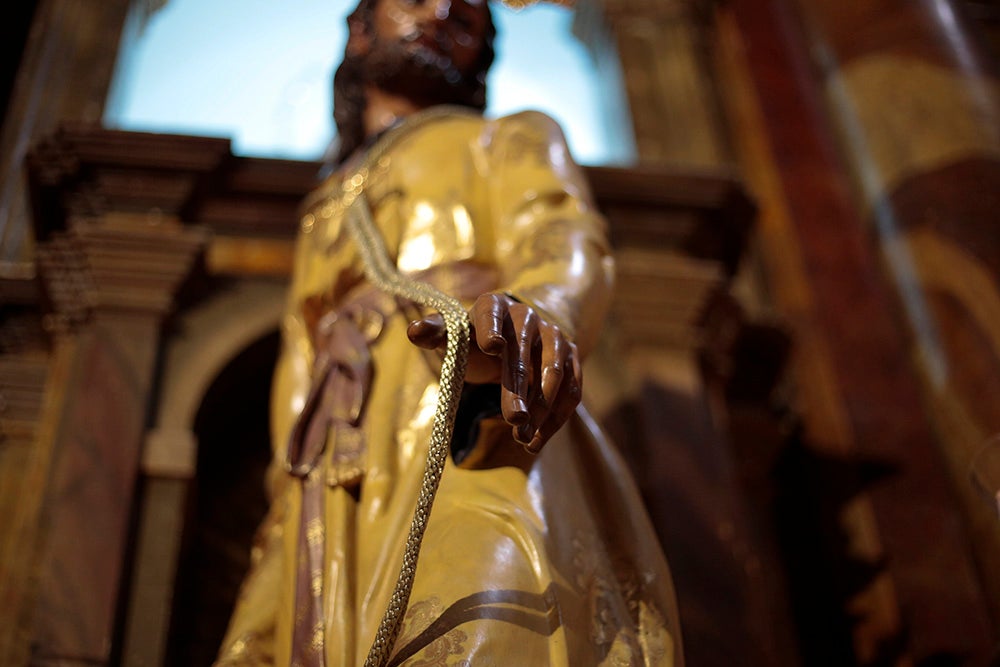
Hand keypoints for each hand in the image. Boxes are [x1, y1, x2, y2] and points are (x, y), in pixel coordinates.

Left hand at [407, 293, 581, 452]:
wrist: (517, 334)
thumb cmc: (476, 338)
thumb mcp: (454, 335)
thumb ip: (436, 333)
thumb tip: (413, 331)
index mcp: (493, 306)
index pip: (492, 313)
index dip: (492, 328)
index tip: (492, 347)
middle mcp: (527, 317)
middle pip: (524, 351)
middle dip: (519, 387)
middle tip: (514, 419)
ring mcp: (553, 337)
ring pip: (554, 373)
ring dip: (541, 407)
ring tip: (523, 438)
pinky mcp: (571, 359)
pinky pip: (572, 390)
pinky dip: (556, 418)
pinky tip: (536, 441)